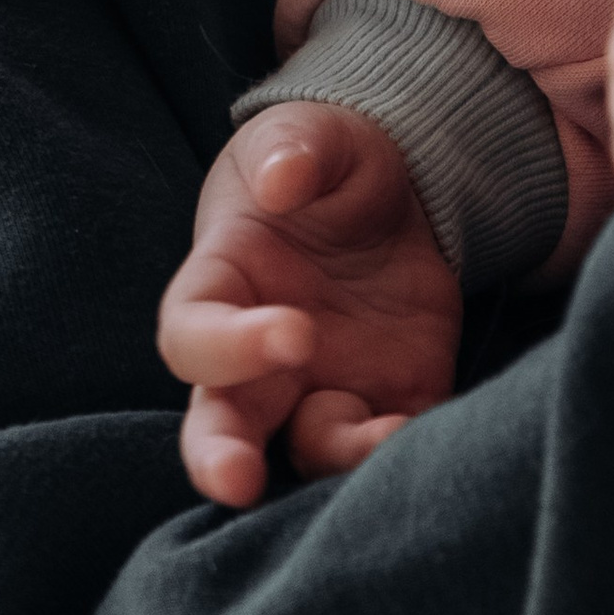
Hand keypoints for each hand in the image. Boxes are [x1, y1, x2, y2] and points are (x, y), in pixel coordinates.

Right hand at [155, 103, 460, 509]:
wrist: (397, 184)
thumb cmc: (324, 159)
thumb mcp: (308, 132)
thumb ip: (294, 148)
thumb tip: (281, 178)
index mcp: (222, 286)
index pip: (194, 337)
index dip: (229, 347)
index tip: (294, 331)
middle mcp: (260, 356)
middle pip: (219, 425)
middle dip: (221, 459)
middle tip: (238, 482)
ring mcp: (322, 383)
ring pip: (304, 449)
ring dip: (333, 460)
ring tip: (383, 443)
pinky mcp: (388, 398)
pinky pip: (382, 445)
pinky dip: (397, 456)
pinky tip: (419, 442)